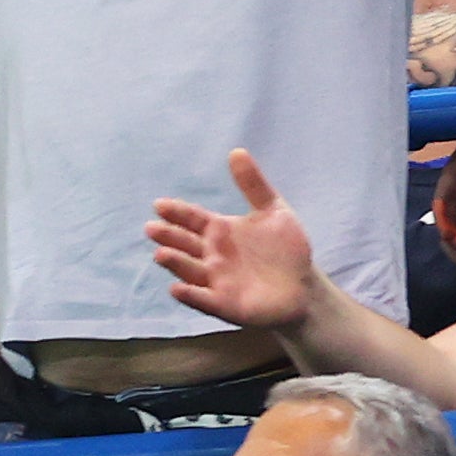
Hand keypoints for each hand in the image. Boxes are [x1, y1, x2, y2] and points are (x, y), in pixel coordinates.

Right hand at [149, 149, 324, 330]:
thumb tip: (236, 151)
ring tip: (161, 254)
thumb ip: (253, 184)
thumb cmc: (284, 248)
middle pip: (186, 244)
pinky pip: (204, 300)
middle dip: (169, 236)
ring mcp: (217, 281)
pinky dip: (191, 295)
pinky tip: (176, 288)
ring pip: (190, 271)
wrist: (304, 286)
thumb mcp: (273, 210)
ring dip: (175, 263)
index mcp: (220, 231)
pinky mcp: (226, 305)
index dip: (177, 212)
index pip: (193, 219)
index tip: (159, 205)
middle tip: (151, 228)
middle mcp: (213, 256)